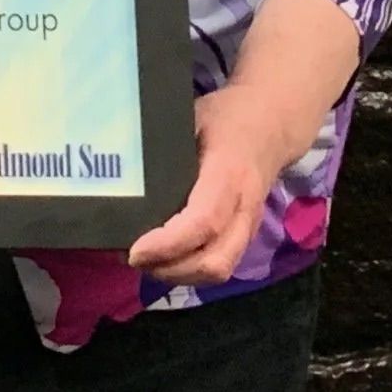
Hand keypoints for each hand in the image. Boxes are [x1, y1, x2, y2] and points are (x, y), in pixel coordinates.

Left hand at [128, 85, 291, 284]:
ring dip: (181, 275)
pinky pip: (222, 262)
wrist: (272, 124)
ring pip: (221, 269)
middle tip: (134, 258)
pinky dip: (192, 270)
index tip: (135, 250)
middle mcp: (244, 208)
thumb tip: (118, 161)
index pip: (203, 222)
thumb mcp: (191, 117)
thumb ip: (163, 143)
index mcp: (228, 175)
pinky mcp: (247, 233)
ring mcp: (249, 225)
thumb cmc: (225, 117)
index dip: (169, 244)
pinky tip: (165, 259)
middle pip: (216, 261)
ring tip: (145, 262)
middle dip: (172, 270)